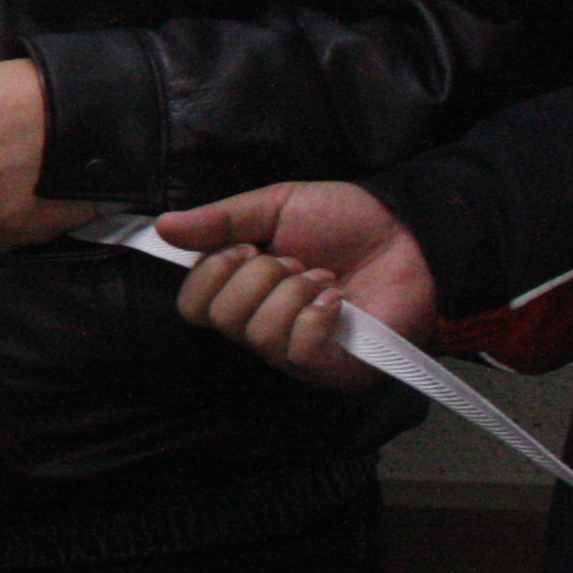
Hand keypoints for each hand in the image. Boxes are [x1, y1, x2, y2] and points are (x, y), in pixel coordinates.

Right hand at [161, 181, 426, 393]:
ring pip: (258, 335)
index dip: (213, 273)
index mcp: (242, 291)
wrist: (410, 235)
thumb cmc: (346, 222)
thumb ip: (219, 220)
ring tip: (324, 277)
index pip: (193, 306)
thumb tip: (162, 226)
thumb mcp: (275, 205)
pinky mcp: (332, 368)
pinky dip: (315, 316)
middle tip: (295, 261)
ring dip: (293, 293)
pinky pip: (299, 350)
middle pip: (221, 320)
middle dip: (258, 277)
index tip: (248, 246)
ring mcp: (296, 353)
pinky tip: (337, 299)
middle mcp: (261, 328)